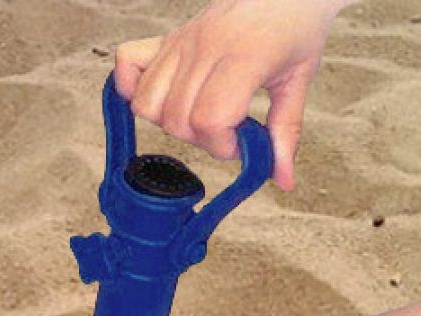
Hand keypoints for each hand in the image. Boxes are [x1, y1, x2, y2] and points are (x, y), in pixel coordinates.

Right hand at [115, 0, 351, 190]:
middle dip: (199, 138)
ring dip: (168, 121)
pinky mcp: (167, 38)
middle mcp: (204, 46)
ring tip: (196, 114)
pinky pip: (126, 63)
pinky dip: (130, 86)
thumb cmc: (295, 25)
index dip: (221, 144)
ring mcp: (181, 40)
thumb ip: (287, 132)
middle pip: (175, 118)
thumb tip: (282, 180)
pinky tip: (160, 96)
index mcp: (242, 57)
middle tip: (225, 128)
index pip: (208, 119)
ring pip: (147, 102)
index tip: (240, 141)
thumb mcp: (300, 79)